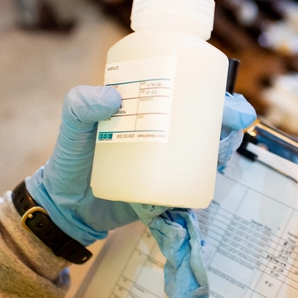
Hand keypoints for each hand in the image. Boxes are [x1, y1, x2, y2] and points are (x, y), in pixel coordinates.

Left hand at [25, 86, 255, 246]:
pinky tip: (216, 169)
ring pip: (208, 148)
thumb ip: (80, 106)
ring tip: (222, 145)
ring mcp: (168, 160)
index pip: (184, 91)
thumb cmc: (70, 160)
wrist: (66, 207)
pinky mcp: (168, 187)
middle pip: (205, 119)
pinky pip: (197, 179)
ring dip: (225, 144)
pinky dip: (212, 173)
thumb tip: (113, 98)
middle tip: (231, 122)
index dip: (211, 89)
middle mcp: (163, 132)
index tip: (224, 94)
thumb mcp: (72, 125)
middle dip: (229, 118)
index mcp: (146, 107)